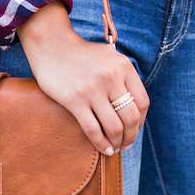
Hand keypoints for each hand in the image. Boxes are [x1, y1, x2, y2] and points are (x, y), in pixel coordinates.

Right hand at [17, 1, 148, 155]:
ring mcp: (93, 90)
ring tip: (115, 147)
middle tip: (127, 144)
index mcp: (124, 66)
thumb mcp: (110, 56)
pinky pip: (93, 130)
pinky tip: (105, 149)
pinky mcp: (74, 100)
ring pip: (114, 127)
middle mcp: (111, 77)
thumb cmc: (82, 54)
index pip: (142, 102)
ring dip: (118, 142)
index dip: (141, 121)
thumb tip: (135, 104)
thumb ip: (124, 75)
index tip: (135, 129)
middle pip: (131, 118)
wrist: (52, 45)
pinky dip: (102, 144)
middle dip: (131, 136)